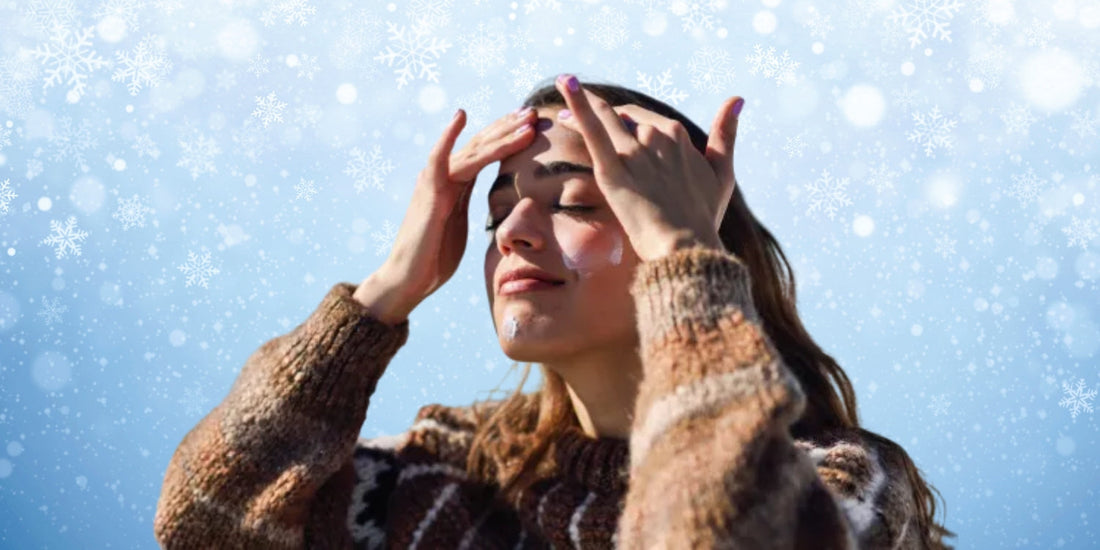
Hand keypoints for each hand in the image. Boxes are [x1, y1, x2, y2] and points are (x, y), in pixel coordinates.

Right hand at [365, 107, 537, 314]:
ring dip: (501, 134)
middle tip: (535, 112)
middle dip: (509, 127)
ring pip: (473, 150)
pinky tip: (461, 116)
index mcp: (456, 183)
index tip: (533, 124)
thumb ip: (471, 206)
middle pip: (481, 144)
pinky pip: (439, 159)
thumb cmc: (434, 257)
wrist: (409, 277)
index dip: (508, 137)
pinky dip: (448, 136)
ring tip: (526, 121)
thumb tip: (494, 207)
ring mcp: (435, 181)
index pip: (486, 152)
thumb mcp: (460, 225)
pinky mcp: (429, 192)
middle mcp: (445, 175)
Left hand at [551, 74, 741, 260]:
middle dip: (601, 113)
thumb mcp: (721, 173)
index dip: (626, 119)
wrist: (686, 247)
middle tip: (573, 113)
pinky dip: (578, 104)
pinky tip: (566, 82)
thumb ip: (726, 134)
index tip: (612, 122)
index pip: (645, 120)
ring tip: (562, 97)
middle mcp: (656, 136)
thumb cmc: (703, 217)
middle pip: (623, 118)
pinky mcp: (613, 169)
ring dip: (582, 104)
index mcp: (678, 136)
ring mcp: (634, 152)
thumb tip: (737, 98)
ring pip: (604, 118)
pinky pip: (593, 130)